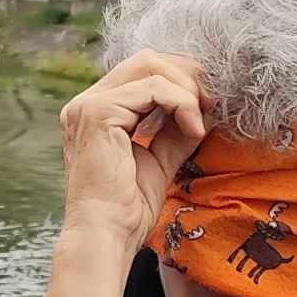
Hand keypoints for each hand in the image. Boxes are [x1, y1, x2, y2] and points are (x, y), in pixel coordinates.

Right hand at [37, 51, 211, 296]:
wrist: (107, 236)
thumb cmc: (128, 209)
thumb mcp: (160, 158)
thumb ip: (175, 128)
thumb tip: (202, 105)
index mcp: (96, 112)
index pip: (142, 72)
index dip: (180, 80)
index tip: (206, 106)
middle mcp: (86, 103)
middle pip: (147, 60)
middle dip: (186, 77)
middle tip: (210, 105)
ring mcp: (88, 105)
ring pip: (151, 67)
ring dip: (186, 89)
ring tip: (201, 119)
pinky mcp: (99, 113)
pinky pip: (153, 89)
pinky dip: (181, 103)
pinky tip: (193, 129)